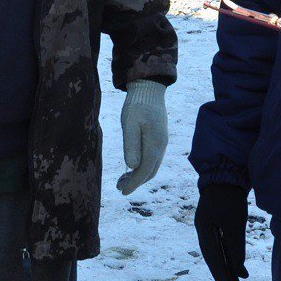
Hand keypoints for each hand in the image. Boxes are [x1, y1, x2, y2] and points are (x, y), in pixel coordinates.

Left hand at [117, 79, 168, 194]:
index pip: (144, 171)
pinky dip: (143, 166)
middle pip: (150, 172)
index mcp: (155, 144)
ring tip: (123, 179)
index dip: (133, 184)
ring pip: (152, 166)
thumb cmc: (137, 105)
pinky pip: (153, 158)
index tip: (122, 192)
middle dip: (135, 182)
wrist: (149, 89)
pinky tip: (132, 166)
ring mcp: (162, 142)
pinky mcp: (159, 138)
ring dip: (139, 175)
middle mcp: (161, 145)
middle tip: (119, 187)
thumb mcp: (129, 124)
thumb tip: (132, 166)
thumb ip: (131, 145)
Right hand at [194, 182, 248, 280]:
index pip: (213, 258)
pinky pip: (225, 244)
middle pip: (215, 258)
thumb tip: (237, 267)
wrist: (227, 173)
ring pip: (220, 252)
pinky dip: (232, 255)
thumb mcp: (234, 221)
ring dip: (230, 267)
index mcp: (204, 230)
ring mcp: (212, 226)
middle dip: (225, 276)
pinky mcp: (220, 222)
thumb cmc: (229, 196)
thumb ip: (235, 244)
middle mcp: (205, 230)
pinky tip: (240, 266)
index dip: (221, 276)